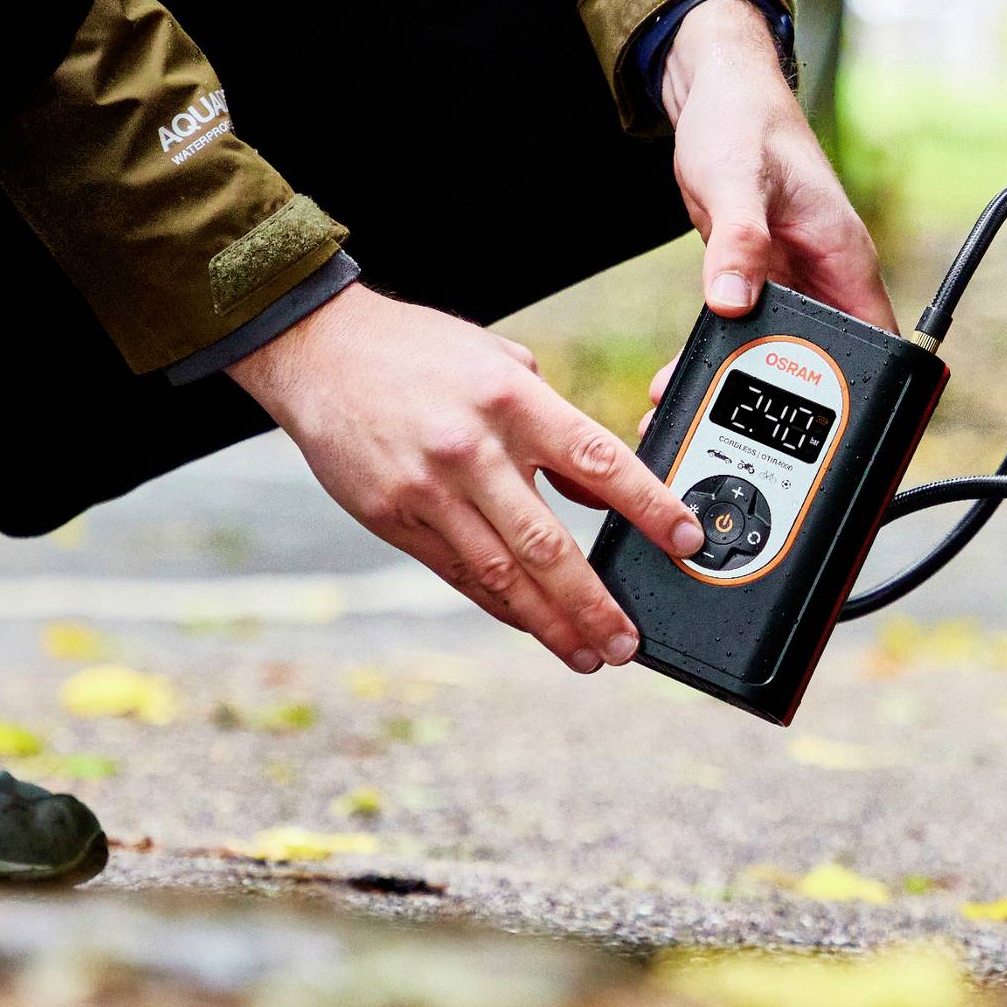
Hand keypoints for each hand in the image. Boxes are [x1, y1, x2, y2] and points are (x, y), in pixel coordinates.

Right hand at [230, 284, 704, 673]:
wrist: (320, 351)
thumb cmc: (420, 352)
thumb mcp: (500, 361)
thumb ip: (551, 422)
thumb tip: (593, 485)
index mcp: (513, 400)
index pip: (598, 460)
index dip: (649, 507)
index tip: (686, 542)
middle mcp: (473, 450)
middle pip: (548, 544)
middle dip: (595, 603)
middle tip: (629, 642)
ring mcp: (430, 491)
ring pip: (501, 576)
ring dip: (550, 623)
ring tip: (589, 655)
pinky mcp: (395, 518)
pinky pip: (459, 574)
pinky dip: (500, 606)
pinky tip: (532, 627)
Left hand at [648, 0, 894, 429]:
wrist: (714, 95)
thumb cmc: (741, 124)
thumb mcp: (737, 182)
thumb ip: (738, 243)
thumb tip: (734, 301)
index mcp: (844, 260)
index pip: (880, 345)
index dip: (874, 398)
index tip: (853, 446)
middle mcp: (826, 278)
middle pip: (825, 364)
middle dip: (791, 412)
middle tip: (749, 450)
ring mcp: (794, 281)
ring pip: (780, 356)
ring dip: (742, 389)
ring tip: (692, 423)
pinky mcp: (760, 279)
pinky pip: (746, 334)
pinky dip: (717, 359)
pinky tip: (676, 381)